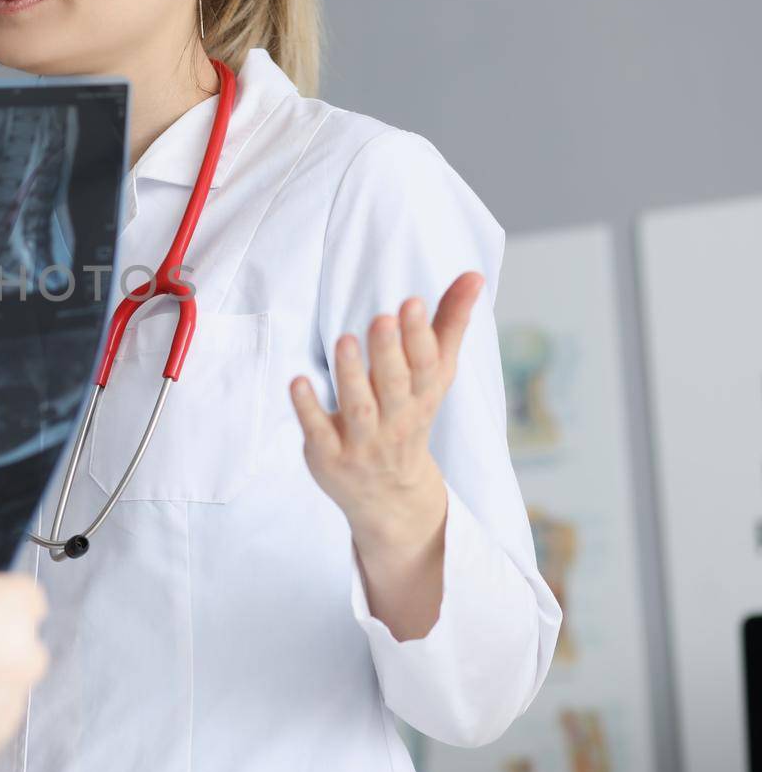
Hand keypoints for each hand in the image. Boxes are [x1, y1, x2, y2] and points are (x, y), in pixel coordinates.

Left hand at [289, 271, 483, 548]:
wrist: (392, 496)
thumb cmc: (410, 417)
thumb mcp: (434, 377)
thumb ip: (450, 324)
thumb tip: (475, 275)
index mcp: (422, 396)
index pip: (424, 365)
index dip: (419, 336)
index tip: (410, 302)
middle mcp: (396, 420)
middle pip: (393, 384)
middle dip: (388, 352)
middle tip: (381, 318)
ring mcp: (362, 441)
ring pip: (358, 406)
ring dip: (351, 374)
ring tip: (345, 340)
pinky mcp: (329, 455)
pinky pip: (319, 430)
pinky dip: (309, 408)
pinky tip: (298, 382)